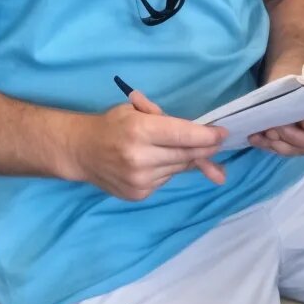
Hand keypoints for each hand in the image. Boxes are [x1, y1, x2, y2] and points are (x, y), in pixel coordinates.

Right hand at [63, 90, 227, 200]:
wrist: (81, 151)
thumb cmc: (112, 124)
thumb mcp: (135, 109)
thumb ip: (165, 117)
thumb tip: (199, 134)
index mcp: (140, 131)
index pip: (183, 135)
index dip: (207, 136)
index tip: (223, 134)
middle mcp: (140, 158)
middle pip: (186, 154)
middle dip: (205, 148)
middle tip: (217, 142)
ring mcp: (139, 180)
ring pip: (179, 168)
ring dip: (186, 158)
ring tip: (175, 148)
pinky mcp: (138, 194)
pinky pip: (166, 180)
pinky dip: (168, 169)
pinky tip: (157, 161)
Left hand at [248, 63, 303, 156]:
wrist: (290, 82)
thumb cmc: (300, 77)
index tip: (301, 120)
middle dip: (290, 136)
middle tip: (274, 126)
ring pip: (294, 150)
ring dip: (276, 143)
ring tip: (262, 132)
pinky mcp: (292, 147)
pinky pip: (281, 150)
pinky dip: (267, 145)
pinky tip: (255, 137)